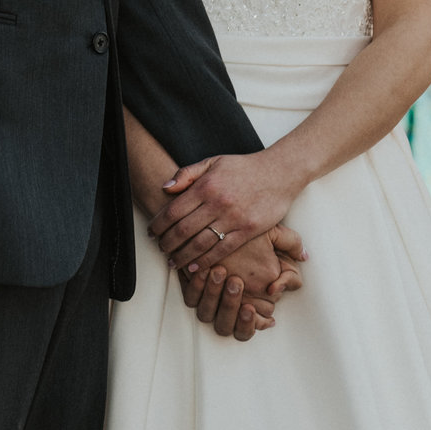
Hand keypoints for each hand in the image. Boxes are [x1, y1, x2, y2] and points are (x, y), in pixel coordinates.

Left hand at [154, 151, 302, 274]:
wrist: (279, 172)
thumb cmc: (244, 168)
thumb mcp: (214, 162)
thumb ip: (187, 173)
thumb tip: (165, 188)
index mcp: (206, 185)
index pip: (174, 210)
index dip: (159, 224)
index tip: (151, 233)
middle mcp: (218, 203)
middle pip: (183, 230)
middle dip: (167, 243)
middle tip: (160, 249)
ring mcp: (233, 218)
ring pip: (200, 244)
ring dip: (182, 256)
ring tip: (173, 262)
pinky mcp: (248, 231)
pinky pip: (221, 250)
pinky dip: (205, 262)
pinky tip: (195, 268)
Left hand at [184, 226, 304, 338]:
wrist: (218, 222)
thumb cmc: (248, 233)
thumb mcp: (271, 234)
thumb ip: (289, 244)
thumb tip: (304, 256)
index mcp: (253, 299)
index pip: (256, 324)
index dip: (255, 321)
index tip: (259, 299)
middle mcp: (231, 305)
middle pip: (231, 326)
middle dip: (231, 307)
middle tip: (236, 282)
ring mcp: (210, 300)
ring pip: (210, 317)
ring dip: (215, 299)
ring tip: (222, 275)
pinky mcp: (192, 289)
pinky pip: (192, 299)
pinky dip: (198, 289)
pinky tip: (203, 271)